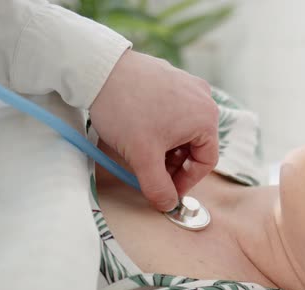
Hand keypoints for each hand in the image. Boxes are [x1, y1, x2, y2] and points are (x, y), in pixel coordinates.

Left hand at [90, 50, 218, 210]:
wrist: (98, 69)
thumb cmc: (126, 109)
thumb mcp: (143, 157)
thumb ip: (158, 187)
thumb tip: (167, 205)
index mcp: (206, 118)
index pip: (206, 162)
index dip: (186, 182)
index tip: (166, 191)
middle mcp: (204, 99)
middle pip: (195, 145)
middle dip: (174, 164)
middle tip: (151, 174)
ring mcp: (187, 85)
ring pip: (183, 129)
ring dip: (166, 147)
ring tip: (142, 152)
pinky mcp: (171, 78)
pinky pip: (173, 111)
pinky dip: (161, 127)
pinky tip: (139, 131)